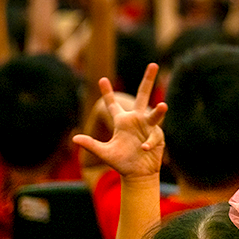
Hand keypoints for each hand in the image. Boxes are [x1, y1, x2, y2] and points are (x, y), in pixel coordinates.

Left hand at [72, 64, 167, 179]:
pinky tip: (144, 148)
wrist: (138, 174)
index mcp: (122, 121)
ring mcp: (148, 127)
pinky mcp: (157, 136)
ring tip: (163, 105)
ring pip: (155, 114)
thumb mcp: (104, 153)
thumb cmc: (121, 162)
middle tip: (153, 64)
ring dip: (158, 110)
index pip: (113, 104)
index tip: (101, 79)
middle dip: (148, 80)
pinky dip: (148, 143)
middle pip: (143, 95)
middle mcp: (136, 120)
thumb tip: (74, 138)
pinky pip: (153, 136)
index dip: (107, 92)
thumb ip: (91, 145)